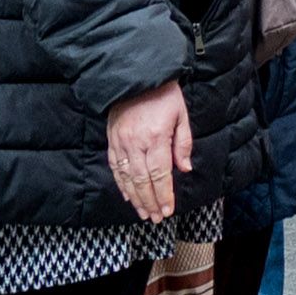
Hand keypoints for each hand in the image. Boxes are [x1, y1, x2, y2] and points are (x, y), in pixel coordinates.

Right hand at [103, 84, 189, 225]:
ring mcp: (121, 143)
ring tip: (144, 213)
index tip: (168, 210)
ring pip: (127, 178)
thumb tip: (184, 169)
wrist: (137, 76)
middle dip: (150, 202)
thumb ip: (183, 143)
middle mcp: (136, 144)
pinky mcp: (112, 141)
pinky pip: (115, 168)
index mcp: (156, 138)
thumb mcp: (181, 115)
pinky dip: (122, 184)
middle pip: (143, 181)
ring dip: (136, 198)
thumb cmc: (164, 95)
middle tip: (156, 218)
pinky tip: (129, 195)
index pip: (160, 174)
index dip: (164, 195)